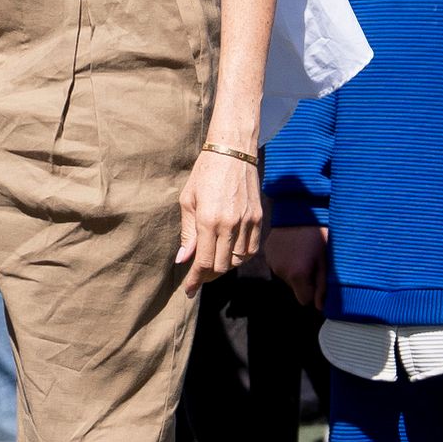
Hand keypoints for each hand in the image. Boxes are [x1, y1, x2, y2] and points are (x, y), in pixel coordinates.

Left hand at [177, 148, 262, 298]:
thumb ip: (187, 233)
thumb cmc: (204, 173)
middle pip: (222, 266)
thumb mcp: (188, 201)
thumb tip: (183, 260)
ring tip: (212, 264)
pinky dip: (240, 257)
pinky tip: (229, 254)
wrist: (233, 151)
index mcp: (208, 220)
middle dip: (208, 276)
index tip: (188, 290)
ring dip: (224, 267)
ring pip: (238, 260)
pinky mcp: (258, 218)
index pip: (203, 262)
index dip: (195, 280)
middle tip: (198, 277)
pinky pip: (252, 249)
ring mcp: (247, 221)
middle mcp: (230, 224)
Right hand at [265, 224, 328, 308]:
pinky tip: (293, 246)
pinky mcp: (267, 252)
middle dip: (304, 280)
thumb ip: (323, 285)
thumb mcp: (326, 259)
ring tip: (303, 251)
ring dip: (294, 269)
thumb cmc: (318, 234)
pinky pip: (279, 264)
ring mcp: (272, 262)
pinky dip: (286, 260)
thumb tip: (320, 307)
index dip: (313, 291)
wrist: (299, 209)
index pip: (304, 300)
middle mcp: (281, 272)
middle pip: (295, 288)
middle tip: (312, 260)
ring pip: (286, 276)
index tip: (319, 277)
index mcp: (297, 275)